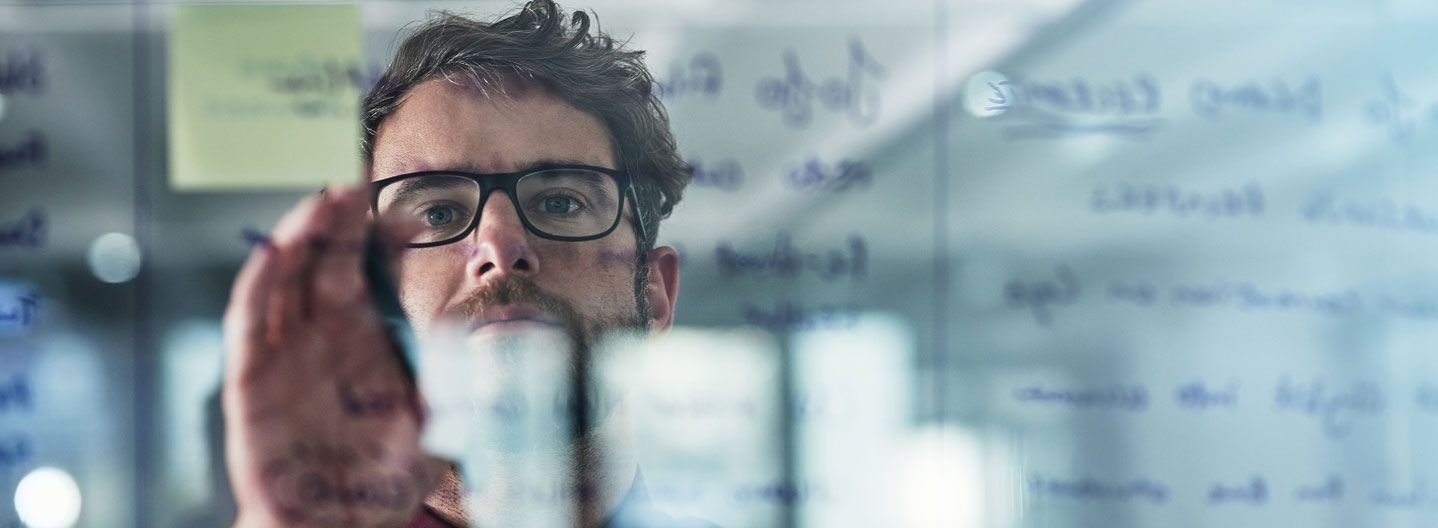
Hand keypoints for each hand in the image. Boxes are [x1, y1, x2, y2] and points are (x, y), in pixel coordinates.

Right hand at [222, 186, 443, 527]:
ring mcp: (282, 354)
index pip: (369, 269)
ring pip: (284, 279)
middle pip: (324, 260)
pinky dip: (256, 287)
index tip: (414, 216)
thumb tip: (492, 339)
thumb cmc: (380, 478)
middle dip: (338, 222)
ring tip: (321, 202)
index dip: (384, 239)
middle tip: (357, 187)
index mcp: (361, 336)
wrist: (335, 527)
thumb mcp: (436, 424)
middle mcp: (318, 335)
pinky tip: (272, 254)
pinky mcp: (250, 382)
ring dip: (299, 238)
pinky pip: (248, 326)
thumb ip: (460, 383)